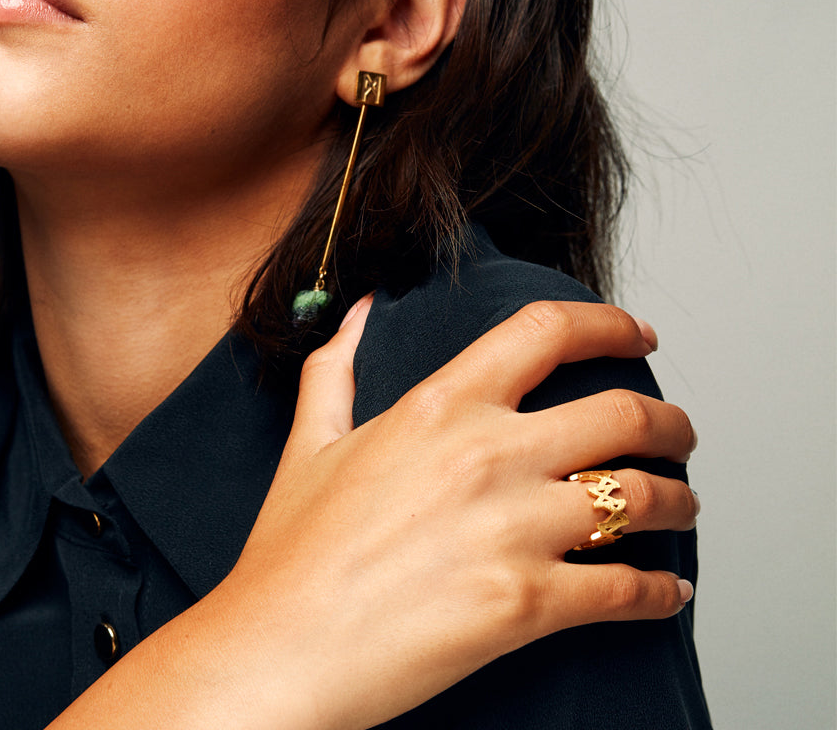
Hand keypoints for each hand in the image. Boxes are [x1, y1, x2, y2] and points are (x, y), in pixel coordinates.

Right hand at [224, 298, 697, 728]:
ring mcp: (514, 529)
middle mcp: (488, 454)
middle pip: (624, 413)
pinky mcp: (529, 604)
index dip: (607, 324)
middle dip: (670, 422)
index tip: (636, 333)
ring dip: (678, 502)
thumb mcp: (308, 442)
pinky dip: (661, 591)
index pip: (547, 333)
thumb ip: (335, 366)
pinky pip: (628, 589)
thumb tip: (356, 312)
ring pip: (643, 499)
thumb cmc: (291, 552)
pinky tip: (667, 591)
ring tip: (681, 505)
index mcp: (439, 406)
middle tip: (679, 435)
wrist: (281, 650)